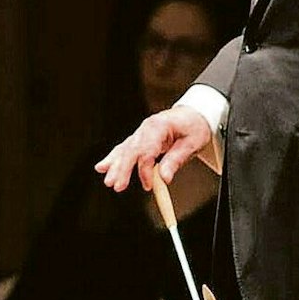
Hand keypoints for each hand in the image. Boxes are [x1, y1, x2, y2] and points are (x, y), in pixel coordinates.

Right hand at [96, 106, 213, 193]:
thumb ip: (175, 160)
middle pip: (130, 150)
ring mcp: (141, 132)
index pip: (146, 151)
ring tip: (108, 180)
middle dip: (121, 169)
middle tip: (116, 185)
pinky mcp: (140, 138)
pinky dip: (114, 158)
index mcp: (158, 126)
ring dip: (115, 165)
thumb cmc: (194, 126)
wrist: (194, 114)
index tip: (149, 185)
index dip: (145, 170)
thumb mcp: (191, 144)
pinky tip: (103, 166)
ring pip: (124, 150)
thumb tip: (164, 178)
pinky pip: (124, 149)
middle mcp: (146, 128)